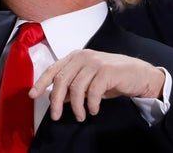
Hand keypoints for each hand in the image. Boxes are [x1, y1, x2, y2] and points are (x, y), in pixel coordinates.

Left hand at [29, 49, 164, 121]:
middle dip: (57, 100)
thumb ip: (73, 87)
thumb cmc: (113, 78)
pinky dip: (91, 104)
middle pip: (61, 80)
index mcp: (75, 57)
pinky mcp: (107, 71)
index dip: (41, 82)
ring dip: (77, 106)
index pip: (53, 69)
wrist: (140, 74)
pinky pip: (93, 91)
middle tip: (56, 116)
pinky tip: (93, 110)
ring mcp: (94, 62)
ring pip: (76, 87)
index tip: (32, 95)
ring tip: (81, 116)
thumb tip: (57, 99)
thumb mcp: (89, 81)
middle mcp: (82, 57)